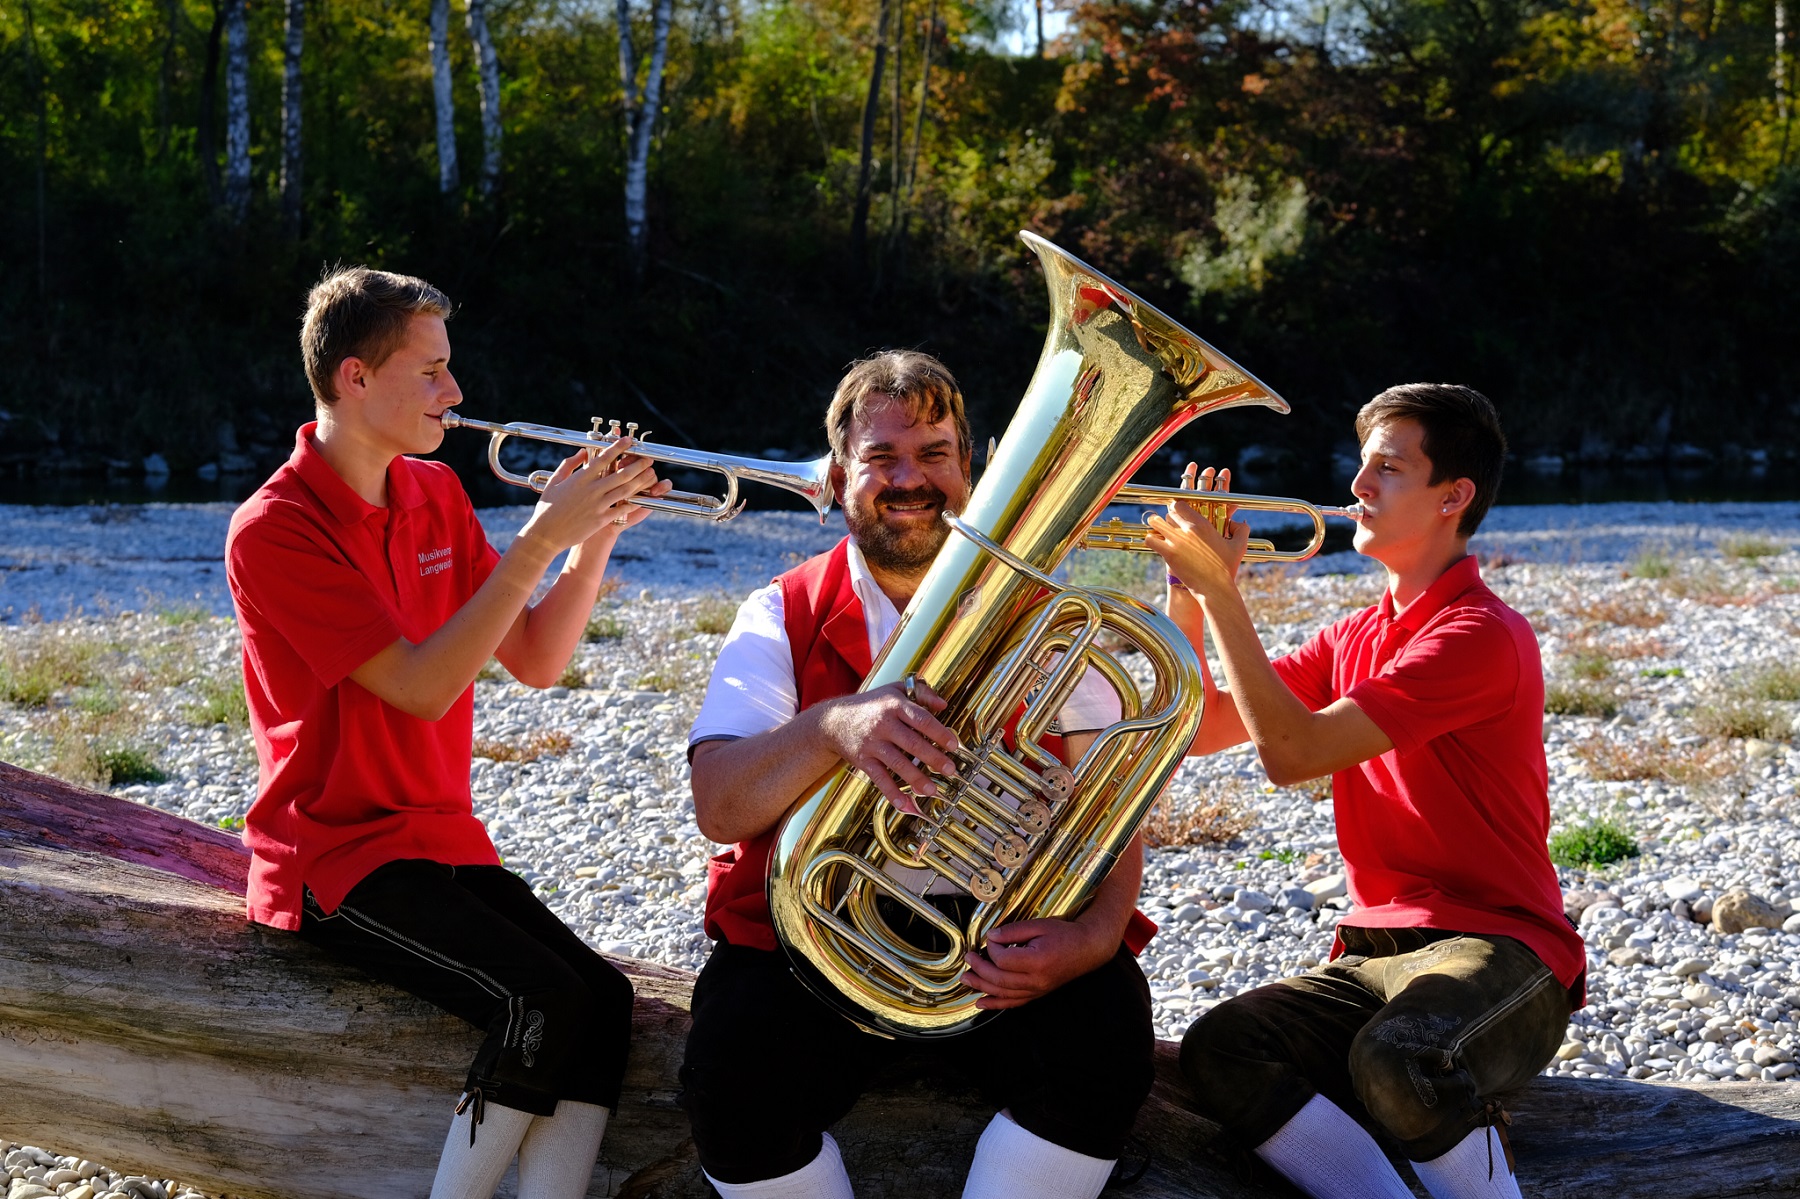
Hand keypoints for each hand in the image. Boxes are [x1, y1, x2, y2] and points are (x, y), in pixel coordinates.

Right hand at [518, 440, 662, 550]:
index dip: (618, 447)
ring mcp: (598, 505)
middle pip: (621, 474)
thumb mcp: (554, 481)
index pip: (603, 458)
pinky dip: (634, 502)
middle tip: (648, 458)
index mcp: (580, 478)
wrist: (546, 534)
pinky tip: (644, 497)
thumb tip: (582, 452)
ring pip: (625, 490)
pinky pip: (622, 509)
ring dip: (641, 480)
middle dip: (638, 464)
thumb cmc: (547, 508)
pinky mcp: (601, 520)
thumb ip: (568, 464)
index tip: (628, 440)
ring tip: (651, 474)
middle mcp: (591, 490)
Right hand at [815, 679, 958, 815]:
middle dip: (933, 758)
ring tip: (932, 790)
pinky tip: (905, 805)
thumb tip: (942, 705)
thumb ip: (921, 692)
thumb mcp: (895, 689)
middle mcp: (883, 724)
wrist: (833, 721)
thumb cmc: (871, 705)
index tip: (953, 745)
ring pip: (897, 763)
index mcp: (894, 705)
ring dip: (916, 778)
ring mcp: (872, 744)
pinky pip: (880, 779)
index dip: (939, 733)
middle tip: (950, 770)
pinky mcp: (863, 760)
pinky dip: (892, 793)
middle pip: (912, 743)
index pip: (921, 719)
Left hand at [962, 917, 1113, 1009]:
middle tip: (968, 959)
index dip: (992, 948)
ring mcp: (1038, 990)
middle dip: (979, 969)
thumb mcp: (1039, 925)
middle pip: (999, 979)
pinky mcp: (1038, 994)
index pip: (1003, 959)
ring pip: (1003, 994)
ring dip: (982, 987)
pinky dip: (996, 1004)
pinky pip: (1014, 1003)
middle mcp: (1036, 980)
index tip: (991, 937)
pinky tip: (982, 1003)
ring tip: (966, 979)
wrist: (1088, 948)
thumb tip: (992, 937)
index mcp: (1037, 961)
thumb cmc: (1066, 934)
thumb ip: (1014, 931)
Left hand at [1144, 462, 1248, 599]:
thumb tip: (1240, 521)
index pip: (1181, 504)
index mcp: (1202, 524)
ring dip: (1157, 525)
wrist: (1215, 588)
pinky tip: (1156, 543)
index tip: (1179, 512)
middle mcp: (1187, 530)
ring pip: (1156, 522)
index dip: (1178, 507)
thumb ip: (1241, 530)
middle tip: (1171, 523)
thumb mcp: (1239, 547)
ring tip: (1160, 530)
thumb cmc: (1227, 568)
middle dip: (1169, 516)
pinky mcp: (1168, 554)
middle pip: (1169, 512)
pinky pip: (1151, 539)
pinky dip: (1151, 539)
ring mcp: (1175, 541)